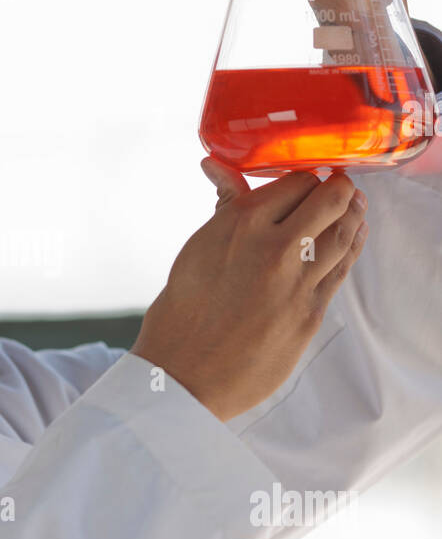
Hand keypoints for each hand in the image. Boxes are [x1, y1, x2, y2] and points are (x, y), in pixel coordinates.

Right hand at [130, 158, 367, 420]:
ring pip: (343, 235)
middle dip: (340, 190)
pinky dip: (351, 249)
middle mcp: (273, 247)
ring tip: (353, 208)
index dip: (308, 178)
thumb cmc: (183, 310)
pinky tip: (354, 237)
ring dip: (352, 216)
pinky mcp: (309, 314)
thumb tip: (216, 165)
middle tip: (341, 188)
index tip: (311, 181)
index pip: (296, 181)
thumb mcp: (198, 246)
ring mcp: (296, 283)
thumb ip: (224, 206)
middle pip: (330, 201)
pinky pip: (340, 272)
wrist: (184, 373)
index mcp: (240, 224)